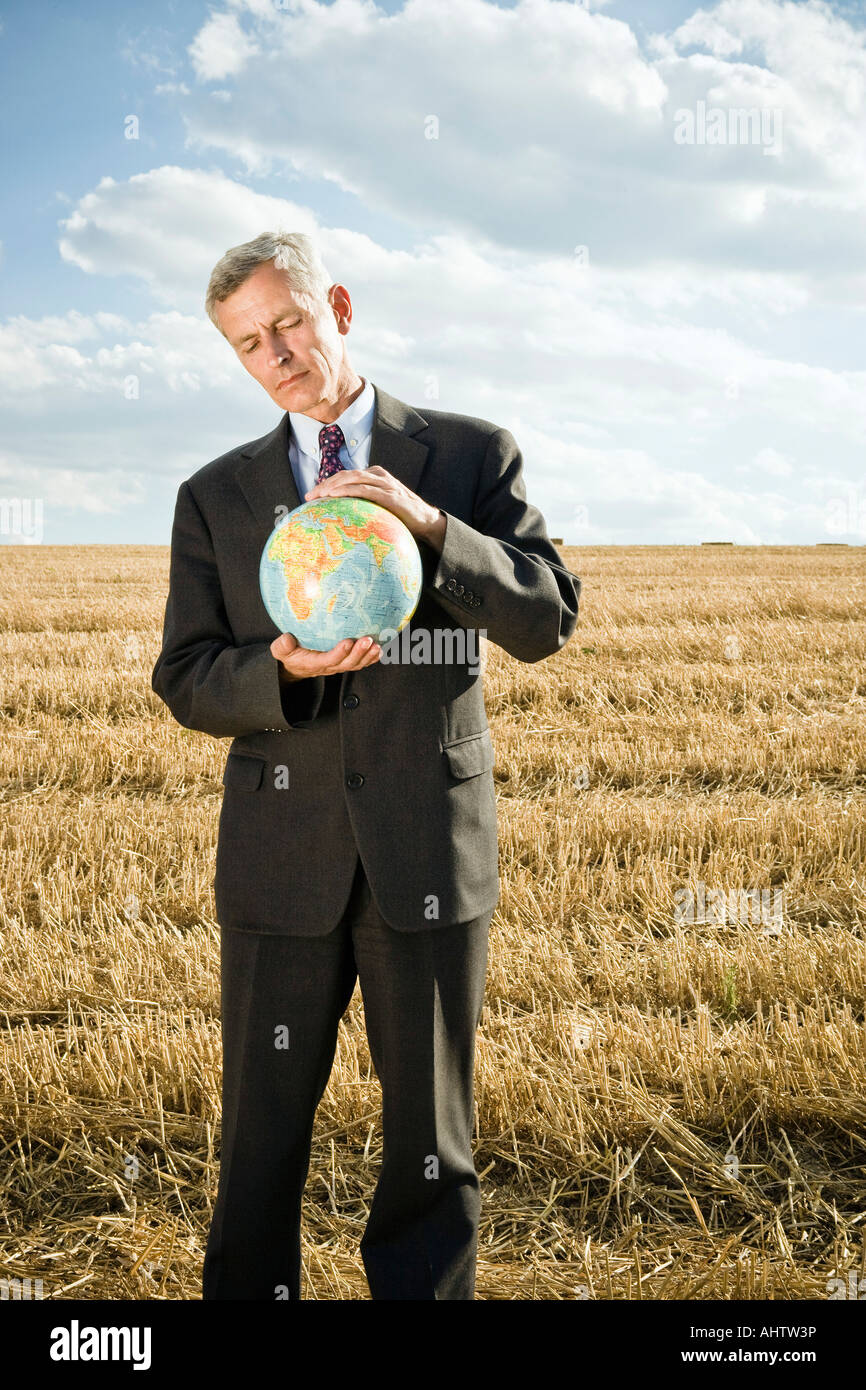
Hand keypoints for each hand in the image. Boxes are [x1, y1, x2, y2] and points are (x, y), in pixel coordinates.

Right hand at [271, 631, 381, 680]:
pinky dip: (371, 657)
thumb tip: (286, 638)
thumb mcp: (280, 651)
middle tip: (369, 640)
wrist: (297, 665)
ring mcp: (340, 666)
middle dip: (359, 653)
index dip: (340, 653)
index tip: (348, 641)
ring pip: (357, 664)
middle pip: (348, 663)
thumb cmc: (290, 655)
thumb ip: (282, 646)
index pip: (329, 660)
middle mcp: (330, 666)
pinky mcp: (346, 662)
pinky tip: (381, 648)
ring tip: (378, 645)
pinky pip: (361, 662)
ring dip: (369, 656)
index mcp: (315, 663)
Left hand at [305, 466, 445, 548]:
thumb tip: (339, 520)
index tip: (311, 496)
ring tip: (319, 495)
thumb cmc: (400, 517)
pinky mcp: (390, 495)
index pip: (345, 476)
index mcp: (374, 477)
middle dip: (326, 483)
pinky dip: (348, 490)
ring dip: (334, 485)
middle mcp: (378, 476)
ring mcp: (385, 484)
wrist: (426, 522)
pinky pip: (365, 489)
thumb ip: (362, 507)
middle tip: (310, 496)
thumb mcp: (378, 509)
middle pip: (346, 475)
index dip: (327, 483)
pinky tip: (335, 496)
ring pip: (354, 478)